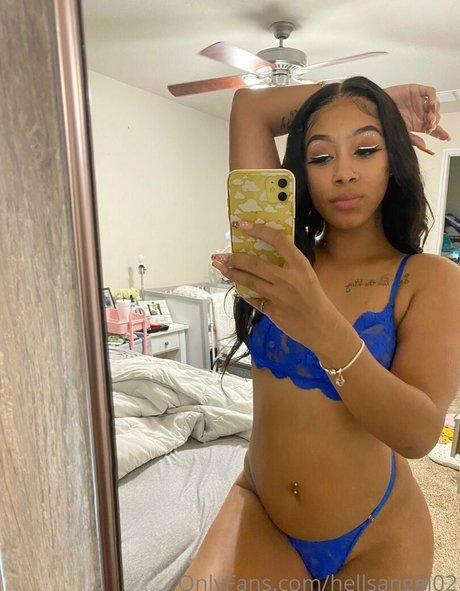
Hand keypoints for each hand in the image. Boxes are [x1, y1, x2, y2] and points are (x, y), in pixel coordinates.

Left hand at [211, 222, 338, 350]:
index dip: (259, 230)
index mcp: (300, 265)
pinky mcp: (272, 311)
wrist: (323, 327)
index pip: (278, 241)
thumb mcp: (307, 274)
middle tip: (220, 254)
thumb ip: (288, 264)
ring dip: (231, 273)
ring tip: (220, 267)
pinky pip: (253, 298)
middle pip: (255, 263)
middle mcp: (288, 279)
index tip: (242, 225)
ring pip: (248, 281)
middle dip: (233, 258)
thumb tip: (263, 252)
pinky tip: (236, 286)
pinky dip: (244, 292)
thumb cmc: (315, 298)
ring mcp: (279, 296)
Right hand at [385, 84, 449, 154]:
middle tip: (430, 127)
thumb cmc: (386, 118)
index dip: (440, 133)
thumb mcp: (401, 132)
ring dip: (434, 113)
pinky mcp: (417, 91)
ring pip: (435, 106)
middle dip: (435, 123)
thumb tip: (425, 146)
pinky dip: (433, 99)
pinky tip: (429, 106)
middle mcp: (420, 113)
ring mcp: (420, 102)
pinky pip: (430, 93)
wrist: (376, 107)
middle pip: (436, 117)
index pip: (433, 129)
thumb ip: (413, 139)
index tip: (445, 137)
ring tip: (429, 118)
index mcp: (418, 123)